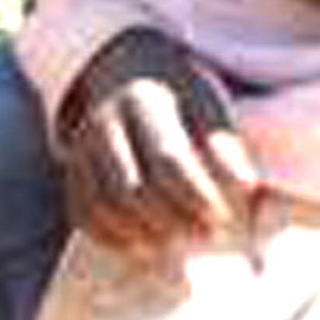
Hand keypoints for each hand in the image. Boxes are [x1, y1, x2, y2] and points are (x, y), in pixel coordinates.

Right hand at [59, 27, 258, 254]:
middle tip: (205, 236)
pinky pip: (82, 210)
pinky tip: (140, 250)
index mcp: (145, 100)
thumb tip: (247, 185)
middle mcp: (105, 122)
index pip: (168, 160)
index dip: (197, 196)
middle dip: (171, 221)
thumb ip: (226, 145)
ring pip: (103, 204)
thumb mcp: (210, 105)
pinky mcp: (72, 167)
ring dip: (140, 235)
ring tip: (175, 250)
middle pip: (131, 189)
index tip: (223, 219)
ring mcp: (82, 146)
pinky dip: (109, 236)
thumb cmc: (183, 96)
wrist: (128, 69)